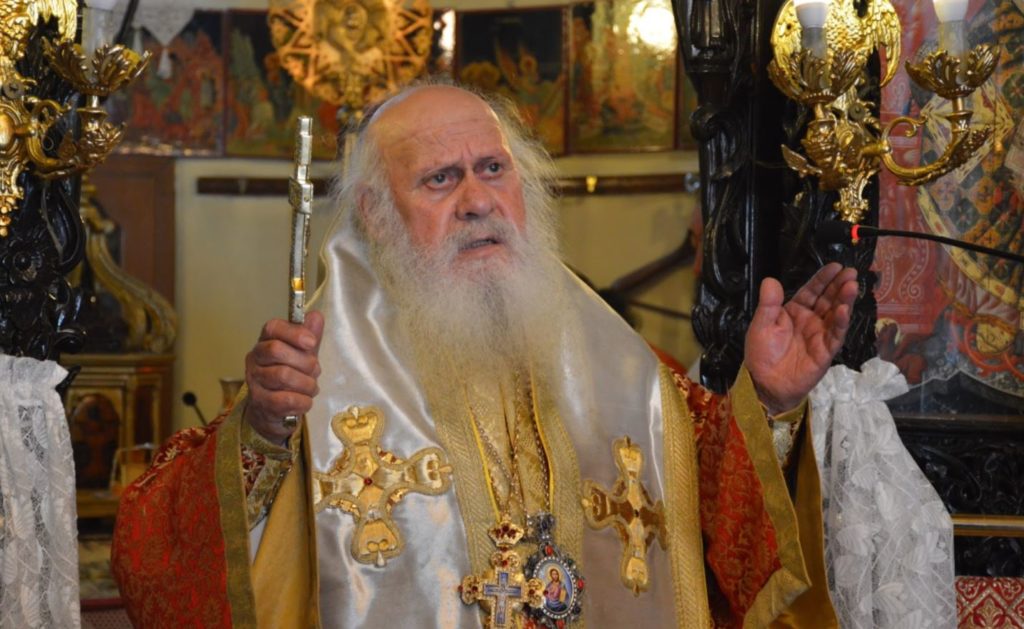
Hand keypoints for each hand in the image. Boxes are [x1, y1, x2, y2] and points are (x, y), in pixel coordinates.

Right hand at [243, 311, 323, 443]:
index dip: (294, 332)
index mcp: (266, 341)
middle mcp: (255, 359)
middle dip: (305, 362)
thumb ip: (309, 337)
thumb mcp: (303, 355)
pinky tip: (305, 401)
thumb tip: (316, 316)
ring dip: (307, 384)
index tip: (311, 342)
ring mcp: (254, 381)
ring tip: (311, 388)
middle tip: (314, 371)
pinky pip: (285, 400)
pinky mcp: (259, 403)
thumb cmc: (290, 378)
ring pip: (283, 375)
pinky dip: (303, 401)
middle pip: (277, 350)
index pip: (273, 328)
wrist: (273, 412)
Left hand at [745, 263, 857, 413]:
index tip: (836, 266)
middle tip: (851, 272)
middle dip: (839, 286)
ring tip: (852, 287)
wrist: (764, 383)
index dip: (823, 279)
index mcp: (795, 311)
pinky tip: (844, 310)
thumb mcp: (761, 324)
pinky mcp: (825, 352)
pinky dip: (840, 322)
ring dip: (844, 301)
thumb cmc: (761, 353)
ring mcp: (820, 335)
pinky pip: (835, 335)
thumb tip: (770, 280)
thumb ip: (768, 303)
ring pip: (836, 315)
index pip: (812, 291)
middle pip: (828, 300)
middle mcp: (811, 320)